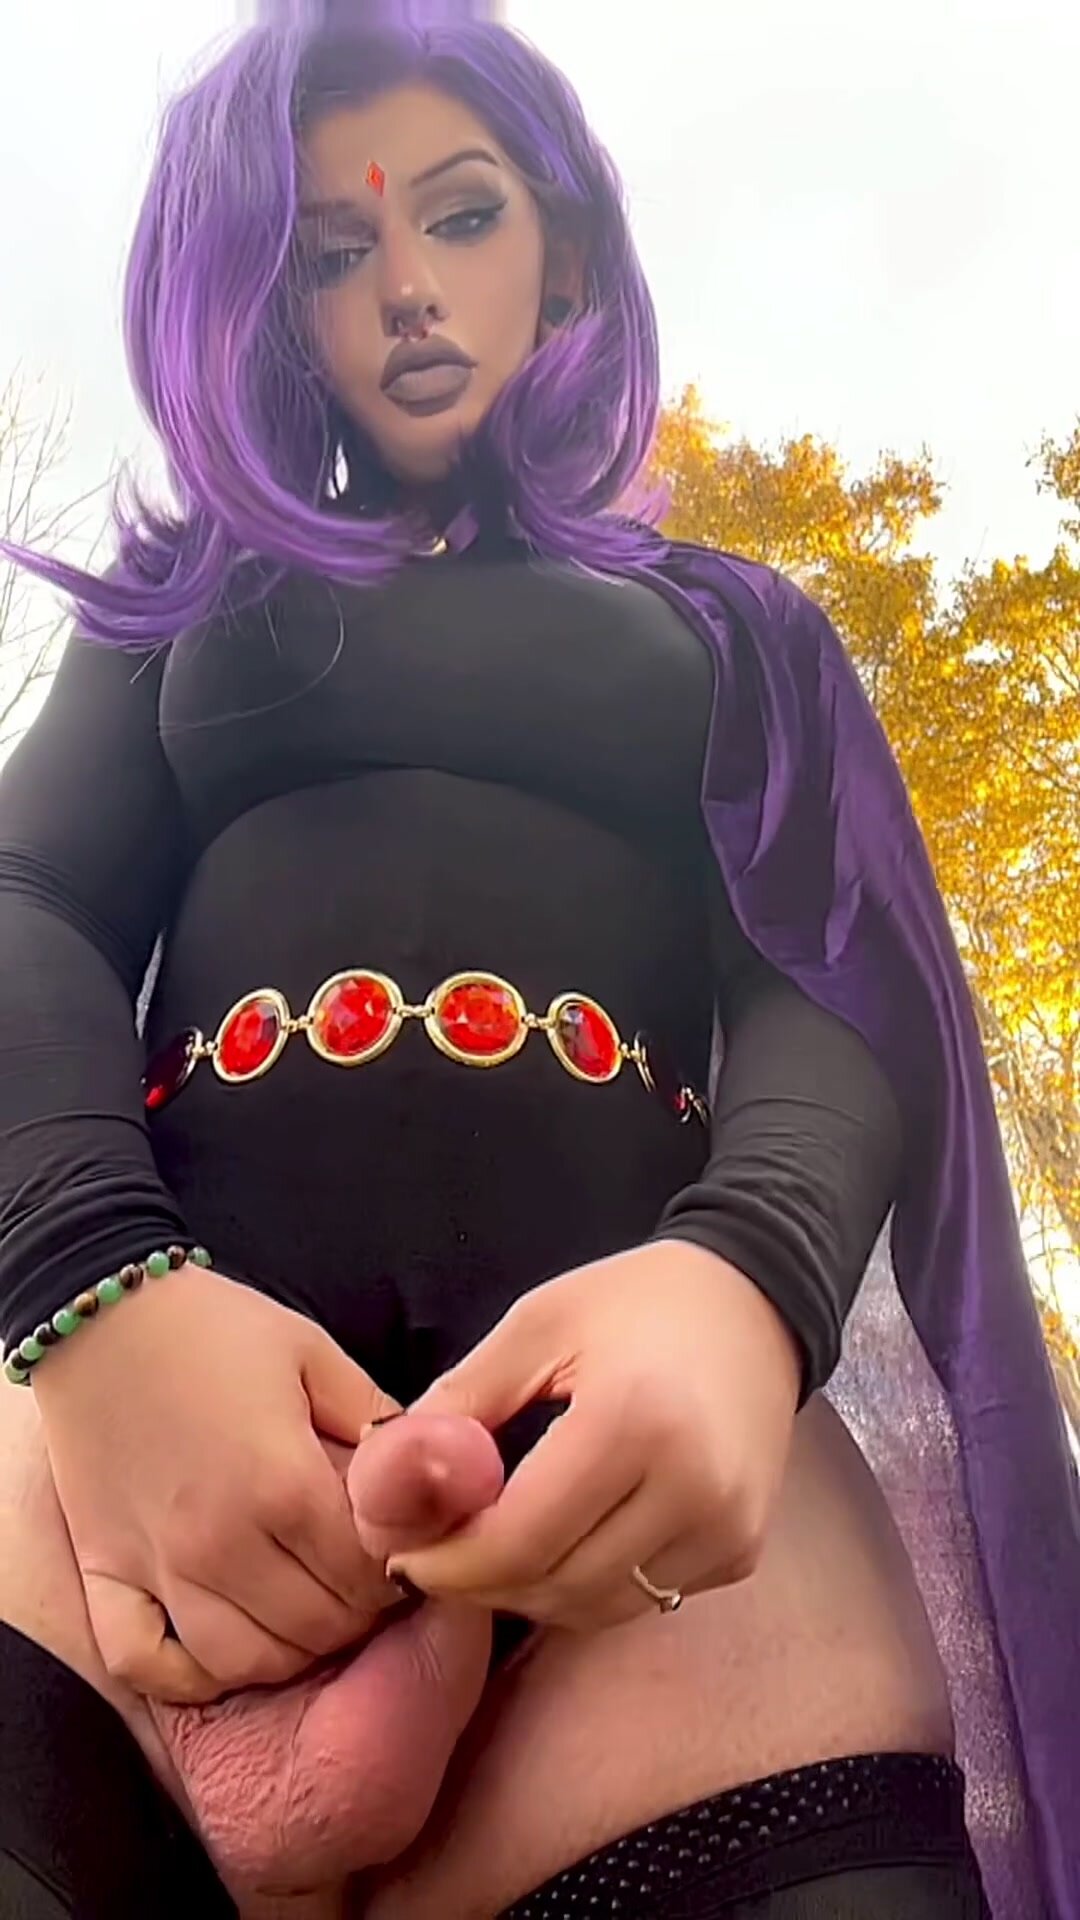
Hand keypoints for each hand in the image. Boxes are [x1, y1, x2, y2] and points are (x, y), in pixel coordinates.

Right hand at [34, 1263, 400, 1701]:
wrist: (100, 1314)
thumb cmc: (214, 1329)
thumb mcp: (314, 1355)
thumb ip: (377, 1422)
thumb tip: (433, 1474)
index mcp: (282, 1483)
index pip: (368, 1577)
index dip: (398, 1571)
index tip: (400, 1550)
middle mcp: (220, 1541)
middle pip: (317, 1628)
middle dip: (356, 1612)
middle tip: (359, 1578)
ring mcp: (157, 1566)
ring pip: (244, 1660)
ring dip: (290, 1647)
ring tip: (306, 1606)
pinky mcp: (106, 1572)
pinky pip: (147, 1663)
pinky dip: (189, 1671)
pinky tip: (223, 1639)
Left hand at [387, 1243, 801, 1630]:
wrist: (756, 1302)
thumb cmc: (636, 1301)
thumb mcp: (536, 1326)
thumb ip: (460, 1402)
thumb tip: (385, 1481)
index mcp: (635, 1421)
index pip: (519, 1539)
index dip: (448, 1561)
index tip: (401, 1552)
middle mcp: (693, 1488)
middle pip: (556, 1586)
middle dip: (481, 1582)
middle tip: (434, 1555)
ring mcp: (727, 1528)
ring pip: (598, 1607)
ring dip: (532, 1592)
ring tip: (490, 1548)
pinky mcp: (741, 1550)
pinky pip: (644, 1598)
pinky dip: (588, 1585)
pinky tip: (563, 1539)